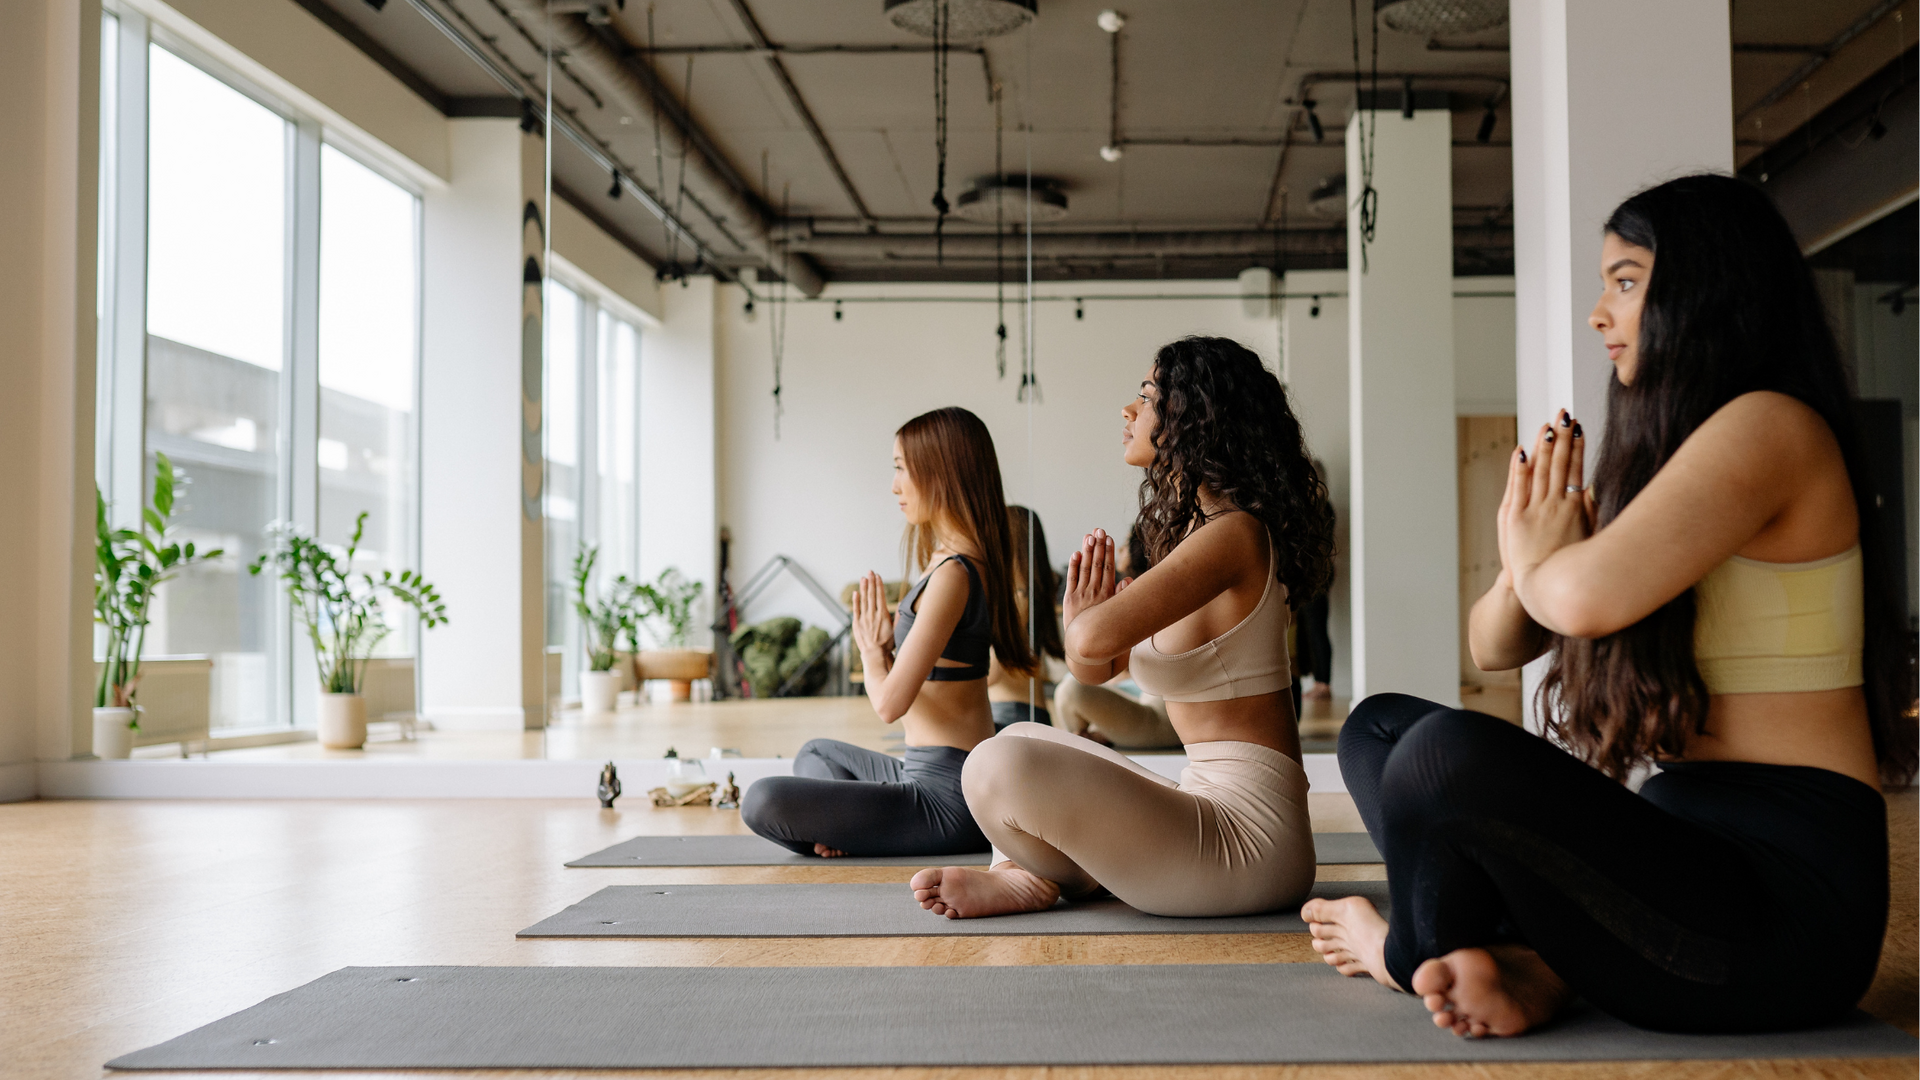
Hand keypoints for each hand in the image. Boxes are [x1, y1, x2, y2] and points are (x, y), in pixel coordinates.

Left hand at [851, 571, 893, 664]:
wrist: (874, 655)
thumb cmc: (887, 644)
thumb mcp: (897, 630)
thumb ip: (898, 617)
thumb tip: (900, 604)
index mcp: (883, 615)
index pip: (880, 596)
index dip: (879, 585)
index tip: (878, 576)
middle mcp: (873, 615)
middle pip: (871, 595)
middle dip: (871, 582)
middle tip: (870, 571)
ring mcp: (864, 619)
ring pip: (863, 600)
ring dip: (864, 588)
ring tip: (864, 578)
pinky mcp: (856, 624)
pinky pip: (856, 609)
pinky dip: (855, 600)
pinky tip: (856, 592)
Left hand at [1063, 529, 1120, 629]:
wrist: (1087, 647)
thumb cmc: (1107, 630)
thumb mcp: (1119, 614)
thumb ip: (1122, 595)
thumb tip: (1127, 579)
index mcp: (1108, 595)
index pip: (1108, 568)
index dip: (1108, 552)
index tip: (1109, 538)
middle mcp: (1095, 593)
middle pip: (1097, 564)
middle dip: (1098, 546)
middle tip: (1099, 529)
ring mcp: (1081, 595)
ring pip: (1084, 569)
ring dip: (1087, 551)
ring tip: (1089, 536)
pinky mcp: (1069, 600)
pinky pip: (1071, 579)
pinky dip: (1073, 566)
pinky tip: (1076, 553)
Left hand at [1503, 410, 1592, 600]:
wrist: (1541, 589)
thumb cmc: (1568, 566)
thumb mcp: (1590, 538)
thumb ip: (1592, 511)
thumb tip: (1594, 487)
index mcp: (1577, 509)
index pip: (1577, 469)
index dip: (1577, 446)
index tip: (1578, 427)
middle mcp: (1557, 505)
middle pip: (1560, 463)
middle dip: (1561, 437)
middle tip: (1563, 414)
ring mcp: (1535, 510)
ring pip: (1540, 471)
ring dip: (1543, 446)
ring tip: (1547, 425)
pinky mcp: (1515, 518)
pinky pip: (1517, 487)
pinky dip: (1520, 467)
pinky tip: (1522, 450)